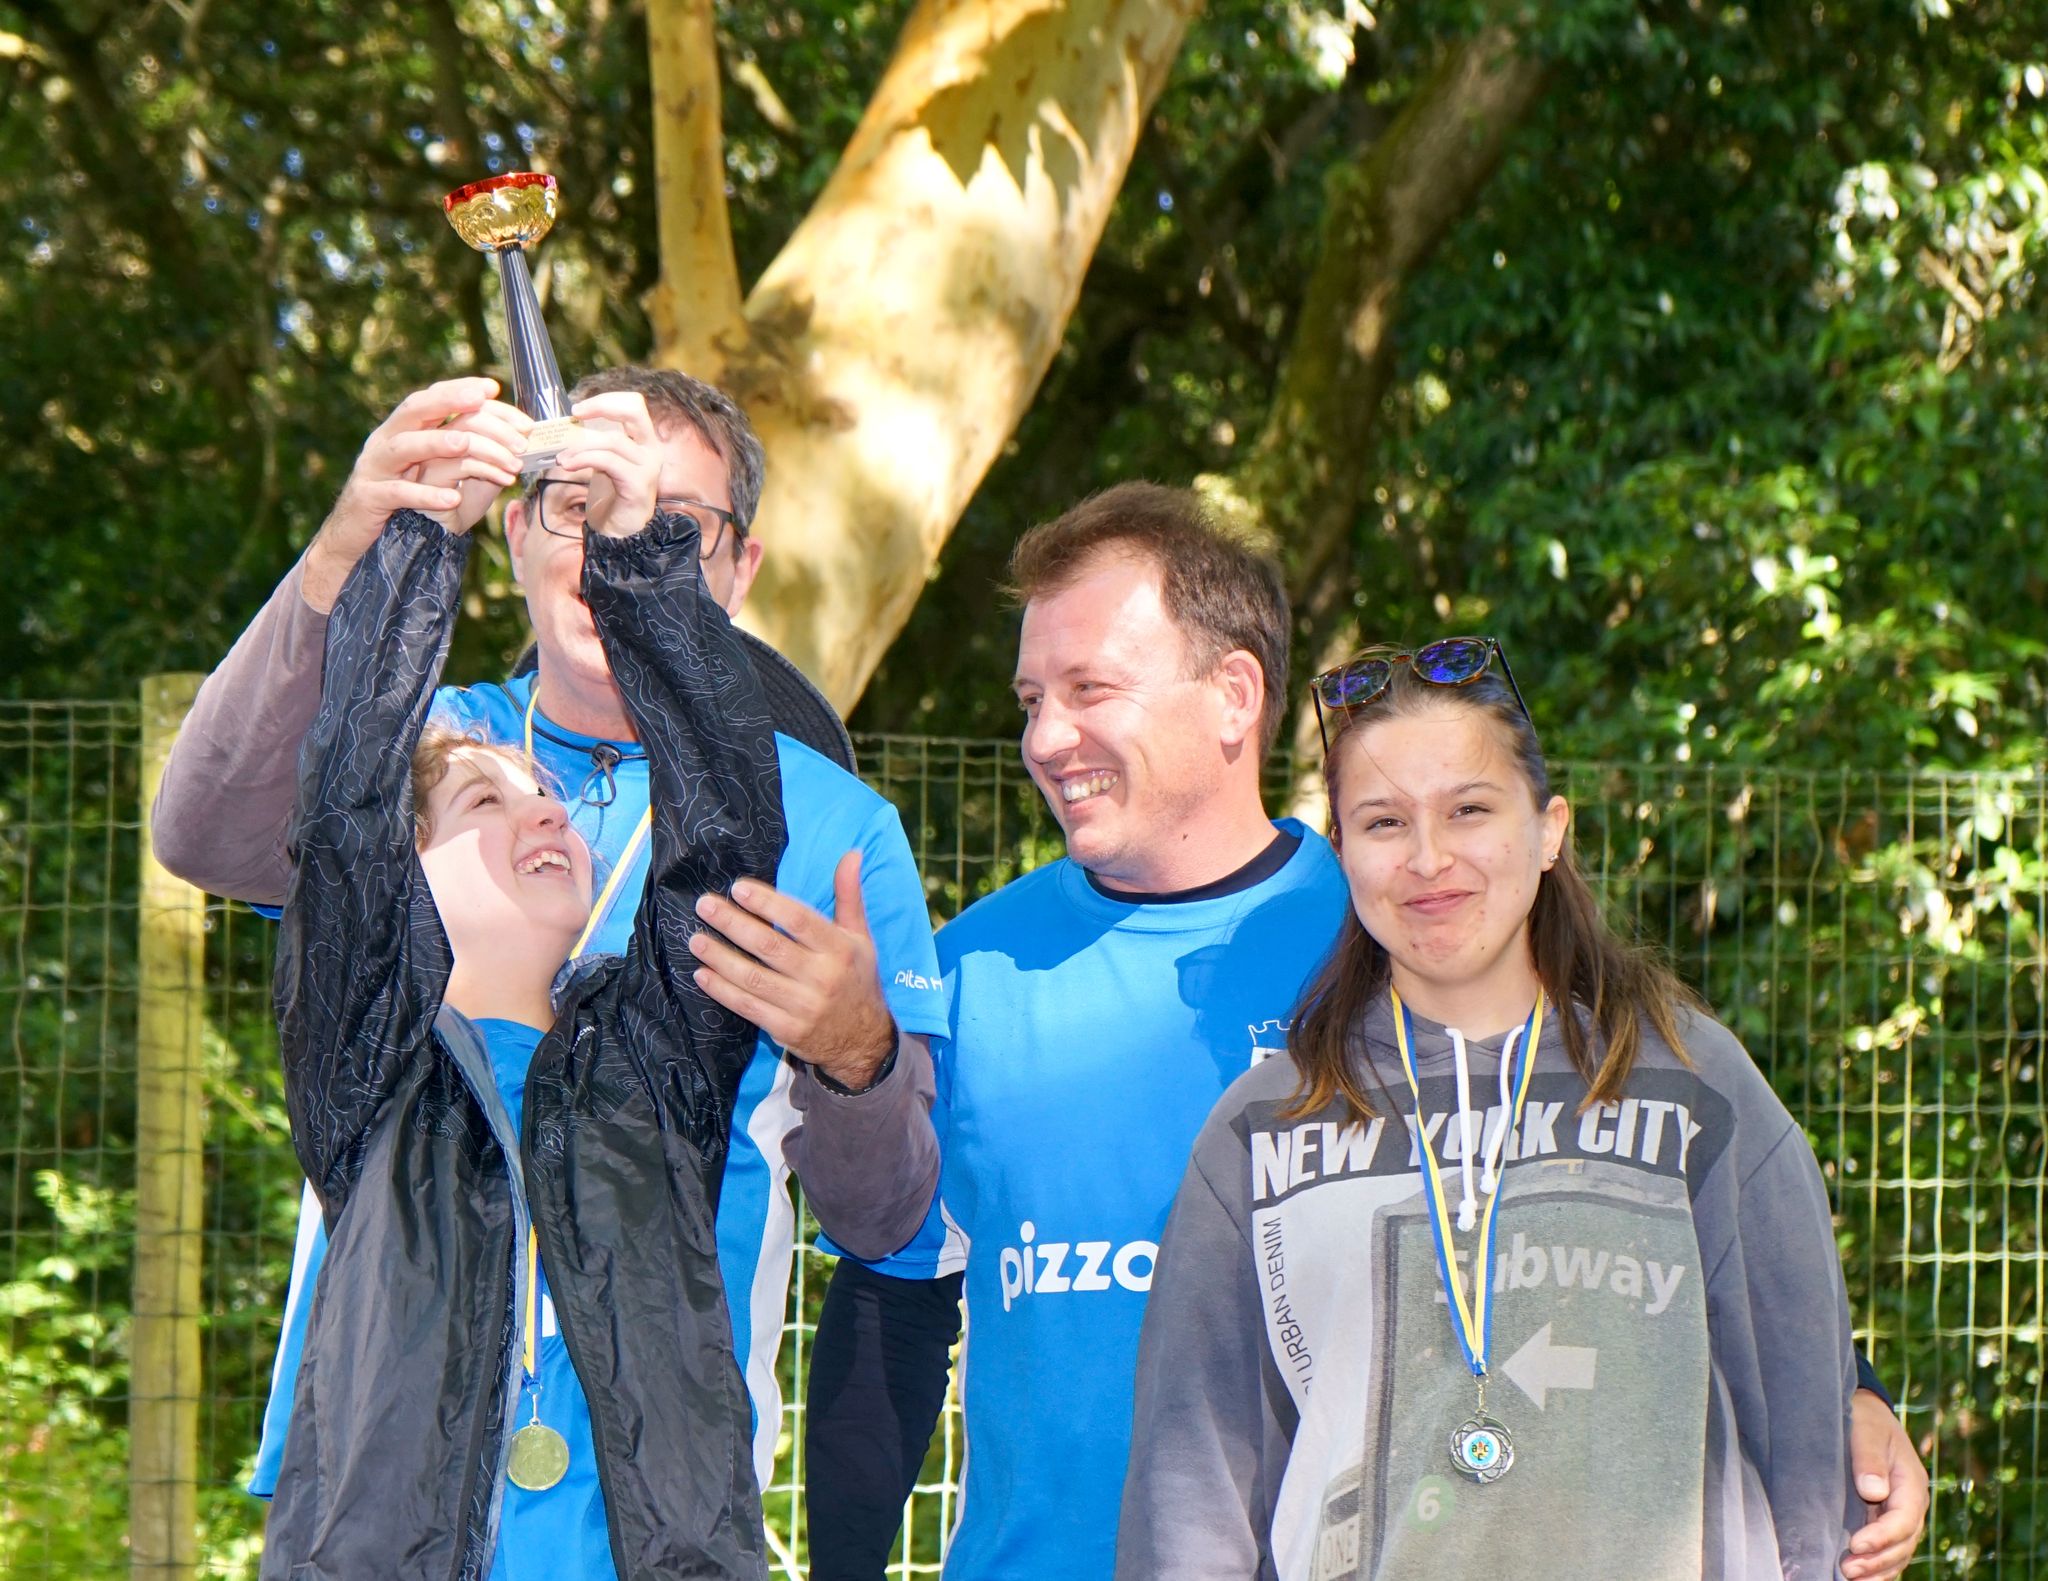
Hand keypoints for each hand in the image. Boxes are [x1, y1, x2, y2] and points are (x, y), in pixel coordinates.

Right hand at [304, 378, 514, 610]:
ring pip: (403, 446)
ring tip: (466, 444)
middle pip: (415, 411)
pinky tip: (453, 499)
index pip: (433, 399)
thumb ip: (474, 456)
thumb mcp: (445, 475)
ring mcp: (375, 467)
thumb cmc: (414, 505)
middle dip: (448, 401)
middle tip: (481, 399)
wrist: (364, 540)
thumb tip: (518, 441)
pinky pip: (398, 493)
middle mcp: (387, 441)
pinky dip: (425, 495)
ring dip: (436, 443)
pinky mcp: (370, 497)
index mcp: (405, 431)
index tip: (492, 387)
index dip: (459, 390)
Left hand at [555, 390, 664, 537]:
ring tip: (561, 457)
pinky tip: (568, 465)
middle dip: (601, 405)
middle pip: (634, 409)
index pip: (634, 404)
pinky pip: (608, 462)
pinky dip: (583, 459)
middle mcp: (651, 449)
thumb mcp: (604, 460)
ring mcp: (647, 467)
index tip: (578, 409)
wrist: (620, 530)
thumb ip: (595, 442)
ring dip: (580, 445)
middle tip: (575, 413)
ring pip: (612, 440)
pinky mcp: (637, 484)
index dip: (606, 400)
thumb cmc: (611, 495)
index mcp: (644, 440)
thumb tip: (568, 424)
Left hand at [689, 852, 899, 1090]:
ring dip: (720, 957)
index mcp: (839, 949)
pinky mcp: (786, 1030)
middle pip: (769, 946)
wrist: (862, 1040)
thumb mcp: (860, 937)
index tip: (738, 889)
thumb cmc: (856, 979)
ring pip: (753, 978)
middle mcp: (822, 977)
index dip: (767, 903)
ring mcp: (803, 1006)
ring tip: (696, 939)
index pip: (799, 920)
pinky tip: (703, 974)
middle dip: (733, 924)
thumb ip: (849, 895)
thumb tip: (852, 854)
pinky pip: (748, 1006)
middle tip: (704, 905)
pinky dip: (722, 991)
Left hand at [1843, 1387, 1928, 1579]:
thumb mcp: (1866, 1429)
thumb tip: (1873, 1491)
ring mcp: (1900, 1515)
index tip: (1855, 1545)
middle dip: (1876, 1561)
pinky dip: (1878, 1567)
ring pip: (1897, 1553)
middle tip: (1847, 1570)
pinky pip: (1888, 1550)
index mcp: (1911, 1484)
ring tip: (1849, 1580)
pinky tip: (1860, 1579)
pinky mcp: (1885, 1520)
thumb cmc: (1864, 1418)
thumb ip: (1868, 1458)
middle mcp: (1910, 1504)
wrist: (1865, 1413)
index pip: (1902, 1520)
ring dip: (1877, 1570)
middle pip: (1902, 1544)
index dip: (1881, 1537)